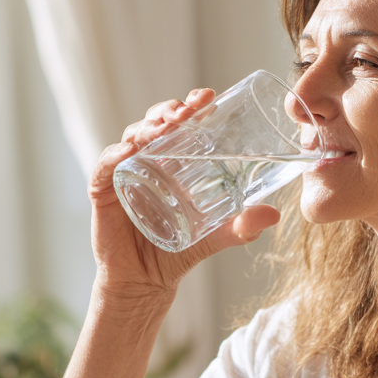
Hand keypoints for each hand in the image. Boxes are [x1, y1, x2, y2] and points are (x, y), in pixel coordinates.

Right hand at [89, 89, 281, 299]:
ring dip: (147, 126)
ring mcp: (123, 173)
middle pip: (155, 124)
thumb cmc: (178, 251)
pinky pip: (105, 167)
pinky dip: (114, 156)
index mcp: (172, 162)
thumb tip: (274, 215)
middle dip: (170, 110)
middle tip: (188, 109)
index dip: (192, 106)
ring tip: (165, 125)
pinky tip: (128, 152)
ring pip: (131, 138)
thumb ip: (242, 227)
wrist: (147, 282)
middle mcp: (147, 161)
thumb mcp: (215, 236)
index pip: (181, 125)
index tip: (208, 95)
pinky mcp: (103, 192)